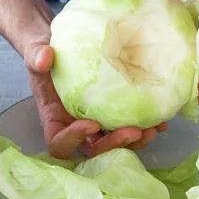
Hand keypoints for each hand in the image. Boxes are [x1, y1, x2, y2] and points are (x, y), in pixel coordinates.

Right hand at [23, 42, 165, 158]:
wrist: (63, 49)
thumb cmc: (47, 55)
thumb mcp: (37, 52)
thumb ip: (36, 55)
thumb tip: (44, 58)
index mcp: (55, 120)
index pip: (60, 143)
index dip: (75, 139)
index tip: (93, 123)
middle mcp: (77, 128)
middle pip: (94, 150)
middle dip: (115, 144)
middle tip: (135, 131)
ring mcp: (98, 125)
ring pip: (116, 144)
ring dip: (135, 141)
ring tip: (154, 128)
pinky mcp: (114, 116)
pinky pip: (129, 128)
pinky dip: (146, 126)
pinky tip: (162, 120)